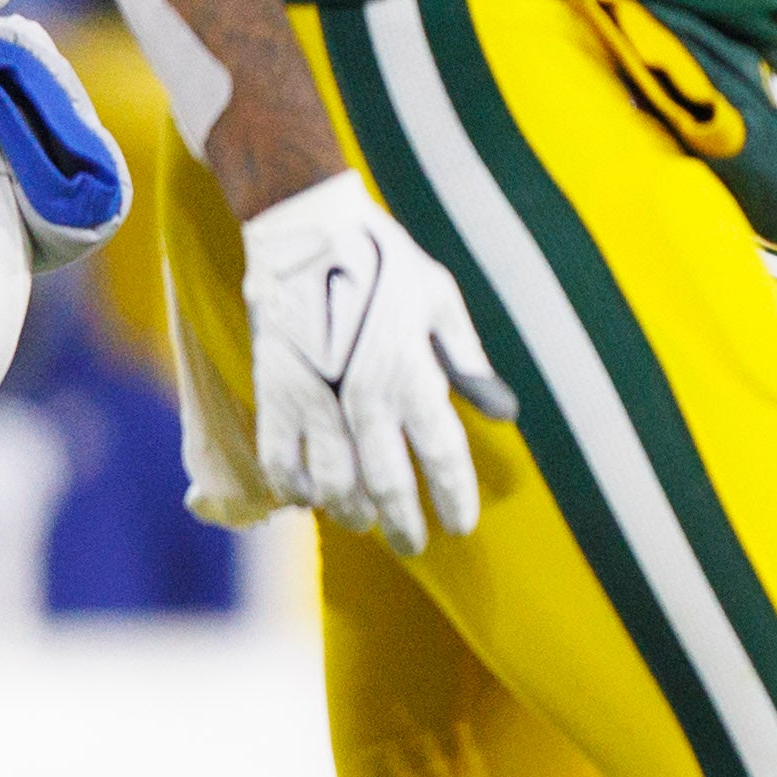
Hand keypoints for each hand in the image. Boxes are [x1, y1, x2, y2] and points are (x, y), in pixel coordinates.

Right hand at [242, 168, 514, 553]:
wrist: (307, 231)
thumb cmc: (385, 262)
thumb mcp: (442, 303)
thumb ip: (468, 362)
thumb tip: (504, 412)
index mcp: (413, 375)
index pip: (441, 456)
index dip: (452, 498)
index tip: (461, 527)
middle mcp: (364, 396)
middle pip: (386, 483)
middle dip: (403, 522)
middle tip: (413, 546)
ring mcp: (313, 397)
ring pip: (331, 482)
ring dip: (349, 511)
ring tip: (364, 523)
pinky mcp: (272, 391)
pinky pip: (279, 458)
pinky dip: (293, 487)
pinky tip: (308, 498)